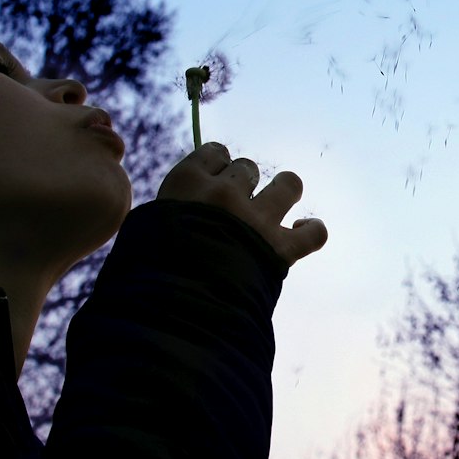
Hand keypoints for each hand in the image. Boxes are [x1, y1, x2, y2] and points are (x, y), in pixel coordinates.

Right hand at [156, 142, 327, 265]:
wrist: (176, 306)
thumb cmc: (148, 271)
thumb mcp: (144, 230)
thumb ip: (169, 212)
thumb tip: (180, 211)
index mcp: (188, 182)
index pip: (214, 152)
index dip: (217, 166)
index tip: (213, 181)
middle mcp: (225, 193)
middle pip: (247, 168)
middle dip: (244, 184)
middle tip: (232, 209)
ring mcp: (257, 219)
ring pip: (287, 185)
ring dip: (284, 191)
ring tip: (275, 205)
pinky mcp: (280, 249)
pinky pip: (314, 233)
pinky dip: (313, 232)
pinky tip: (305, 231)